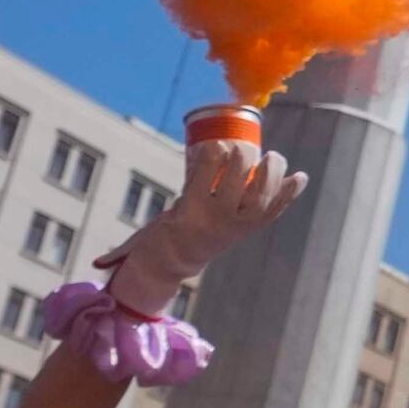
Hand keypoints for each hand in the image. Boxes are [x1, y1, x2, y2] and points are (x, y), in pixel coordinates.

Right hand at [111, 135, 310, 315]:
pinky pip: (275, 210)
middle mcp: (215, 221)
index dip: (211, 156)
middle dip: (240, 159)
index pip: (202, 178)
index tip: (212, 143)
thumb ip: (139, 231)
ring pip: (261, 197)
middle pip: (235, 183)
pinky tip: (301, 176)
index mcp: (187, 214)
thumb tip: (107, 255)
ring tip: (274, 156)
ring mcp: (236, 227)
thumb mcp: (148, 226)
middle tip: (239, 146)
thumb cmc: (160, 236)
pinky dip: (289, 194)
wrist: (176, 263)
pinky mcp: (250, 229)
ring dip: (271, 174)